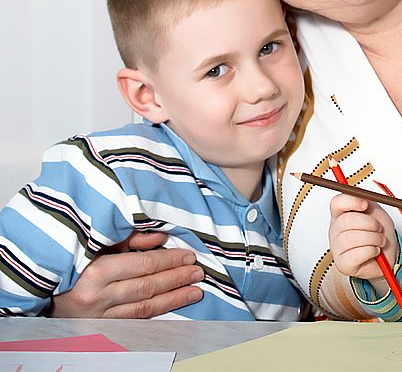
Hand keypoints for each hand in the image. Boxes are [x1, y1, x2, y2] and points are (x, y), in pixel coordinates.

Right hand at [49, 232, 203, 317]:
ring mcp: (99, 316)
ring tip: (195, 290)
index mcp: (94, 272)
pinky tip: (174, 305)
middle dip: (176, 278)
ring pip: (144, 307)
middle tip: (198, 271)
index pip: (142, 266)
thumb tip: (161, 239)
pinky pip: (134, 320)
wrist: (39, 291)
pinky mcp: (100, 328)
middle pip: (147, 287)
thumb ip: (128, 240)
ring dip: (174, 298)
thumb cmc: (70, 262)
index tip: (188, 255)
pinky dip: (157, 312)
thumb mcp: (94, 243)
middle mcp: (97, 297)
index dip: (169, 260)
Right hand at [328, 194, 396, 284]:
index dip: (351, 201)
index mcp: (341, 214)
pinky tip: (374, 251)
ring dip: (373, 238)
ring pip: (351, 238)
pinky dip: (371, 251)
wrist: (388, 255)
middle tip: (379, 228)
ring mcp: (337, 248)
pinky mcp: (342, 264)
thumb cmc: (380, 233)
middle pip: (346, 221)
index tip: (365, 205)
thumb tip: (361, 196)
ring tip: (379, 241)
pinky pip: (356, 255)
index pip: (336, 203)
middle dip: (370, 224)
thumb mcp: (376, 211)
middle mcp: (336, 230)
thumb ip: (367, 201)